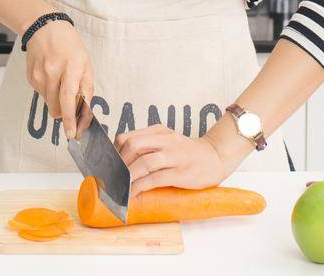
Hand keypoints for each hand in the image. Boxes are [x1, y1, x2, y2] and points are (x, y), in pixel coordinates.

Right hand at [23, 18, 93, 136]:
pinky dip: (48, 92)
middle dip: (65, 112)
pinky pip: (41, 95)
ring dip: (56, 101)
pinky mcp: (31, 77)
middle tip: (71, 102)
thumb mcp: (86, 63)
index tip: (72, 133)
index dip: (69, 118)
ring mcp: (39, 75)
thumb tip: (84, 112)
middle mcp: (53, 72)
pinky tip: (51, 76)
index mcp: (71, 67)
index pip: (68, 98)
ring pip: (49, 104)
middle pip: (57, 107)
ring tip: (60, 82)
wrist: (45, 28)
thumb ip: (86, 88)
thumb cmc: (70, 45)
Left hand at [116, 124, 237, 192]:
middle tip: (112, 177)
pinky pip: (155, 179)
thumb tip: (120, 162)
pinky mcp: (180, 173)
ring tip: (119, 187)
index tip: (108, 166)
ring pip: (144, 162)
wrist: (215, 158)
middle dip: (119, 163)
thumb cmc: (186, 153)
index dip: (114, 153)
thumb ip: (148, 146)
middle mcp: (166, 140)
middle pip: (133, 146)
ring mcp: (174, 156)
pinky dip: (140, 187)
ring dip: (128, 176)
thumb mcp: (167, 141)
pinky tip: (133, 193)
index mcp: (159, 131)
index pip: (128, 137)